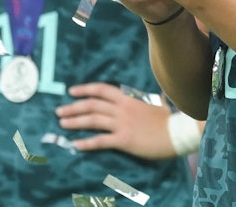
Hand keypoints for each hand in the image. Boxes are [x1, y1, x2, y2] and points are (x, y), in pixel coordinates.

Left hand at [56, 82, 181, 158]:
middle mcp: (122, 108)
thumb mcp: (157, 103)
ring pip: (92, 120)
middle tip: (59, 111)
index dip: (85, 89)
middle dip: (73, 107)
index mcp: (128, 98)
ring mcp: (122, 123)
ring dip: (75, 122)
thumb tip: (157, 95)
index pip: (101, 89)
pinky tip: (75, 145)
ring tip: (62, 124)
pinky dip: (86, 143)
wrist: (176, 133)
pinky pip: (100, 141)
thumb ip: (152, 98)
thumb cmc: (168, 119)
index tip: (72, 92)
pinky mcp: (123, 140)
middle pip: (92, 105)